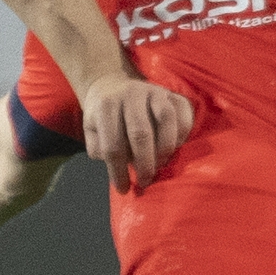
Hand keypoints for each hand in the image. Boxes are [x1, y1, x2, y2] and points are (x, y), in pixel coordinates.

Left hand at [81, 73, 193, 191]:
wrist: (112, 86)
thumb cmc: (103, 116)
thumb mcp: (91, 131)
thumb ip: (100, 148)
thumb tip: (120, 165)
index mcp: (107, 106)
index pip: (113, 145)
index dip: (118, 172)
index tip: (123, 188)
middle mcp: (131, 95)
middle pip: (141, 134)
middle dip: (145, 164)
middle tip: (146, 181)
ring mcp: (153, 91)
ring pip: (166, 119)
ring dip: (165, 148)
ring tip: (161, 164)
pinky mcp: (171, 93)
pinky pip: (184, 111)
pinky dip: (183, 132)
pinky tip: (175, 146)